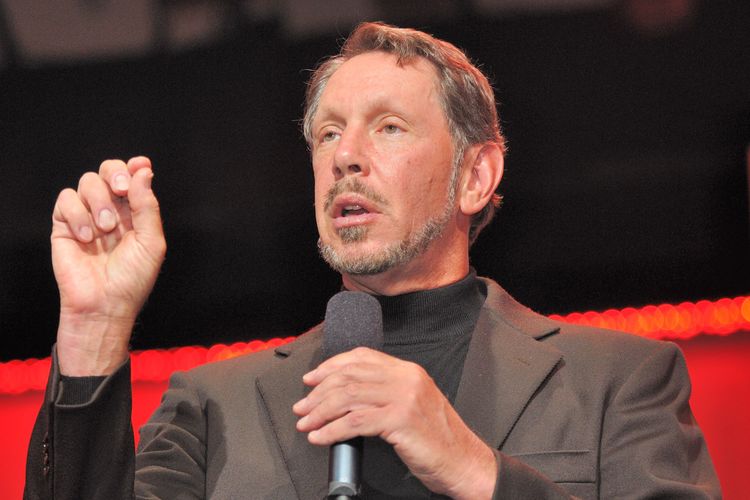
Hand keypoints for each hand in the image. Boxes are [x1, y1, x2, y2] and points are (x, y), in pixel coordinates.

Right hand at [52, 157, 165, 374]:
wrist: (104, 304)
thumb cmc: (132, 279)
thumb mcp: (151, 242)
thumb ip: (147, 205)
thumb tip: (143, 170)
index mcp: (135, 213)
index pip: (132, 178)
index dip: (134, 167)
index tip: (140, 165)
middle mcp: (111, 211)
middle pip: (108, 171)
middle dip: (115, 174)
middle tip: (121, 190)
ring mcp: (87, 216)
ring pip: (87, 181)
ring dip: (99, 201)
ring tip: (106, 229)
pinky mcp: (64, 225)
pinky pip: (66, 199)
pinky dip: (77, 214)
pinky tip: (87, 237)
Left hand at [293, 347, 496, 498]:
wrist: (463, 461)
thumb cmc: (436, 439)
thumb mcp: (412, 405)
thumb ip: (384, 393)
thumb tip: (343, 396)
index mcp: (407, 371)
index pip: (361, 357)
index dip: (331, 366)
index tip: (312, 379)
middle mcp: (405, 378)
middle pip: (350, 376)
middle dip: (319, 392)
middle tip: (302, 407)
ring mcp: (404, 397)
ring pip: (348, 397)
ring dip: (320, 411)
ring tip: (305, 423)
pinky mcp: (400, 419)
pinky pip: (354, 421)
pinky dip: (331, 430)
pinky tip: (320, 437)